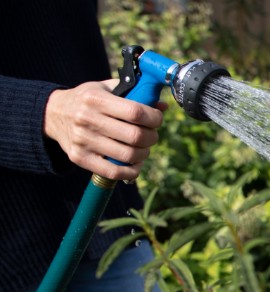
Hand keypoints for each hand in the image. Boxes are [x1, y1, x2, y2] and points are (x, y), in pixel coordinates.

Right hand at [43, 79, 164, 180]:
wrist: (52, 114)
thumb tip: (163, 105)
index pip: (136, 112)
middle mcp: (87, 119)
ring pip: (128, 155)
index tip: (157, 119)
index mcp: (96, 99)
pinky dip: (131, 171)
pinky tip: (135, 164)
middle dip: (152, 137)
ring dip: (144, 154)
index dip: (154, 118)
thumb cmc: (87, 100)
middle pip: (135, 136)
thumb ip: (134, 93)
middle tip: (151, 135)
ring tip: (142, 148)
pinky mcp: (79, 158)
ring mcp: (82, 141)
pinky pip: (113, 172)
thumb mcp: (106, 88)